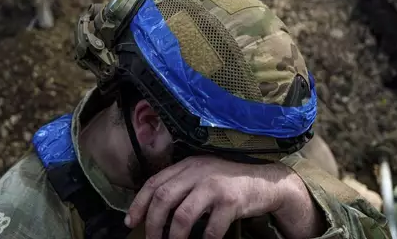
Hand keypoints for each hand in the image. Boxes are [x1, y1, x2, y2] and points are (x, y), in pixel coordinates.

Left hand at [124, 155, 299, 238]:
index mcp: (188, 165)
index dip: (139, 203)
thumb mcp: (203, 176)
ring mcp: (215, 185)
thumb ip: (182, 186)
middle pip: (163, 198)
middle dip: (153, 223)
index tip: (130, 222)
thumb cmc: (229, 183)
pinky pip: (211, 229)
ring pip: (183, 215)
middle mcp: (198, 171)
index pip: (154, 182)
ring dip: (174, 237)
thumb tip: (155, 212)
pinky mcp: (231, 201)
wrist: (266, 182)